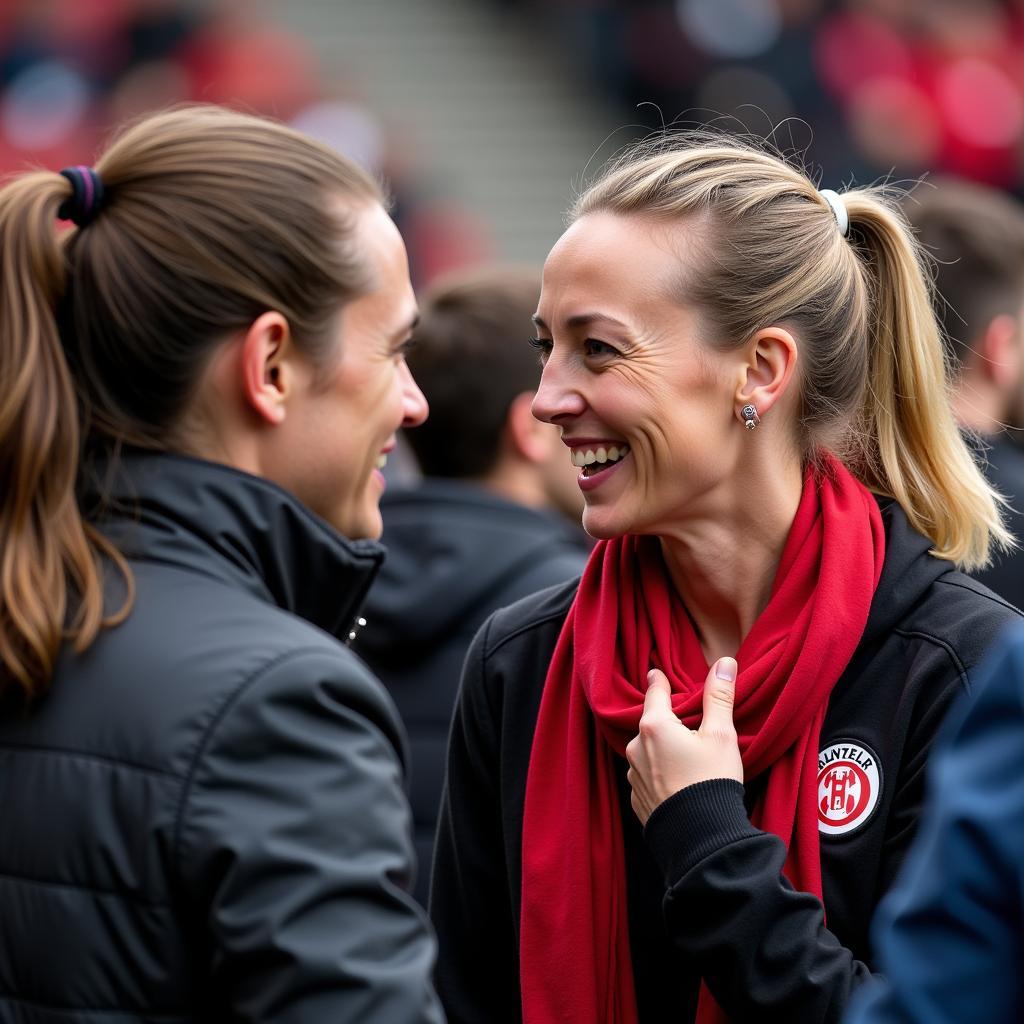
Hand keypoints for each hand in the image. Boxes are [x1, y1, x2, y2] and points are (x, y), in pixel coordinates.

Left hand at [625, 659, 742, 825]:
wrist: (701, 838)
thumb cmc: (712, 781)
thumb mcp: (721, 735)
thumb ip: (719, 697)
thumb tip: (724, 662)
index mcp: (654, 726)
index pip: (654, 692)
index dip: (657, 681)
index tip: (655, 673)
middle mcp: (636, 747)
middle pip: (651, 723)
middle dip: (666, 720)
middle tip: (686, 723)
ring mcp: (634, 774)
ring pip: (647, 750)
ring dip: (662, 748)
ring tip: (686, 757)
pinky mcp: (638, 798)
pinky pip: (648, 775)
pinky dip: (660, 772)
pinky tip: (678, 780)